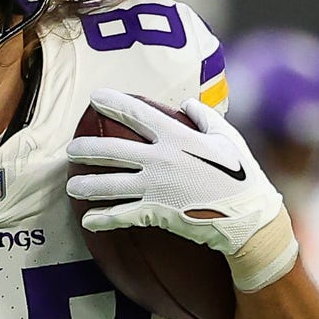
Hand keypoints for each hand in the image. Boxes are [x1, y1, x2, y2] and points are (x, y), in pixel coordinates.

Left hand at [65, 91, 293, 287]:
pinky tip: (88, 220)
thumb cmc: (242, 175)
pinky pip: (122, 216)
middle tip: (71, 149)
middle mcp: (160, 159)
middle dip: (87, 149)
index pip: (136, 114)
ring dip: (86, 185)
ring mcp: (155, 187)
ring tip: (70, 186)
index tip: (94, 97)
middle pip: (112, 151)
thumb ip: (205, 117)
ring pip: (110, 185)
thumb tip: (187, 104)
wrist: (248, 218)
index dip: (112, 103)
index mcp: (177, 136)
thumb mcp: (228, 137)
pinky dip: (103, 219)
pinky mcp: (156, 213)